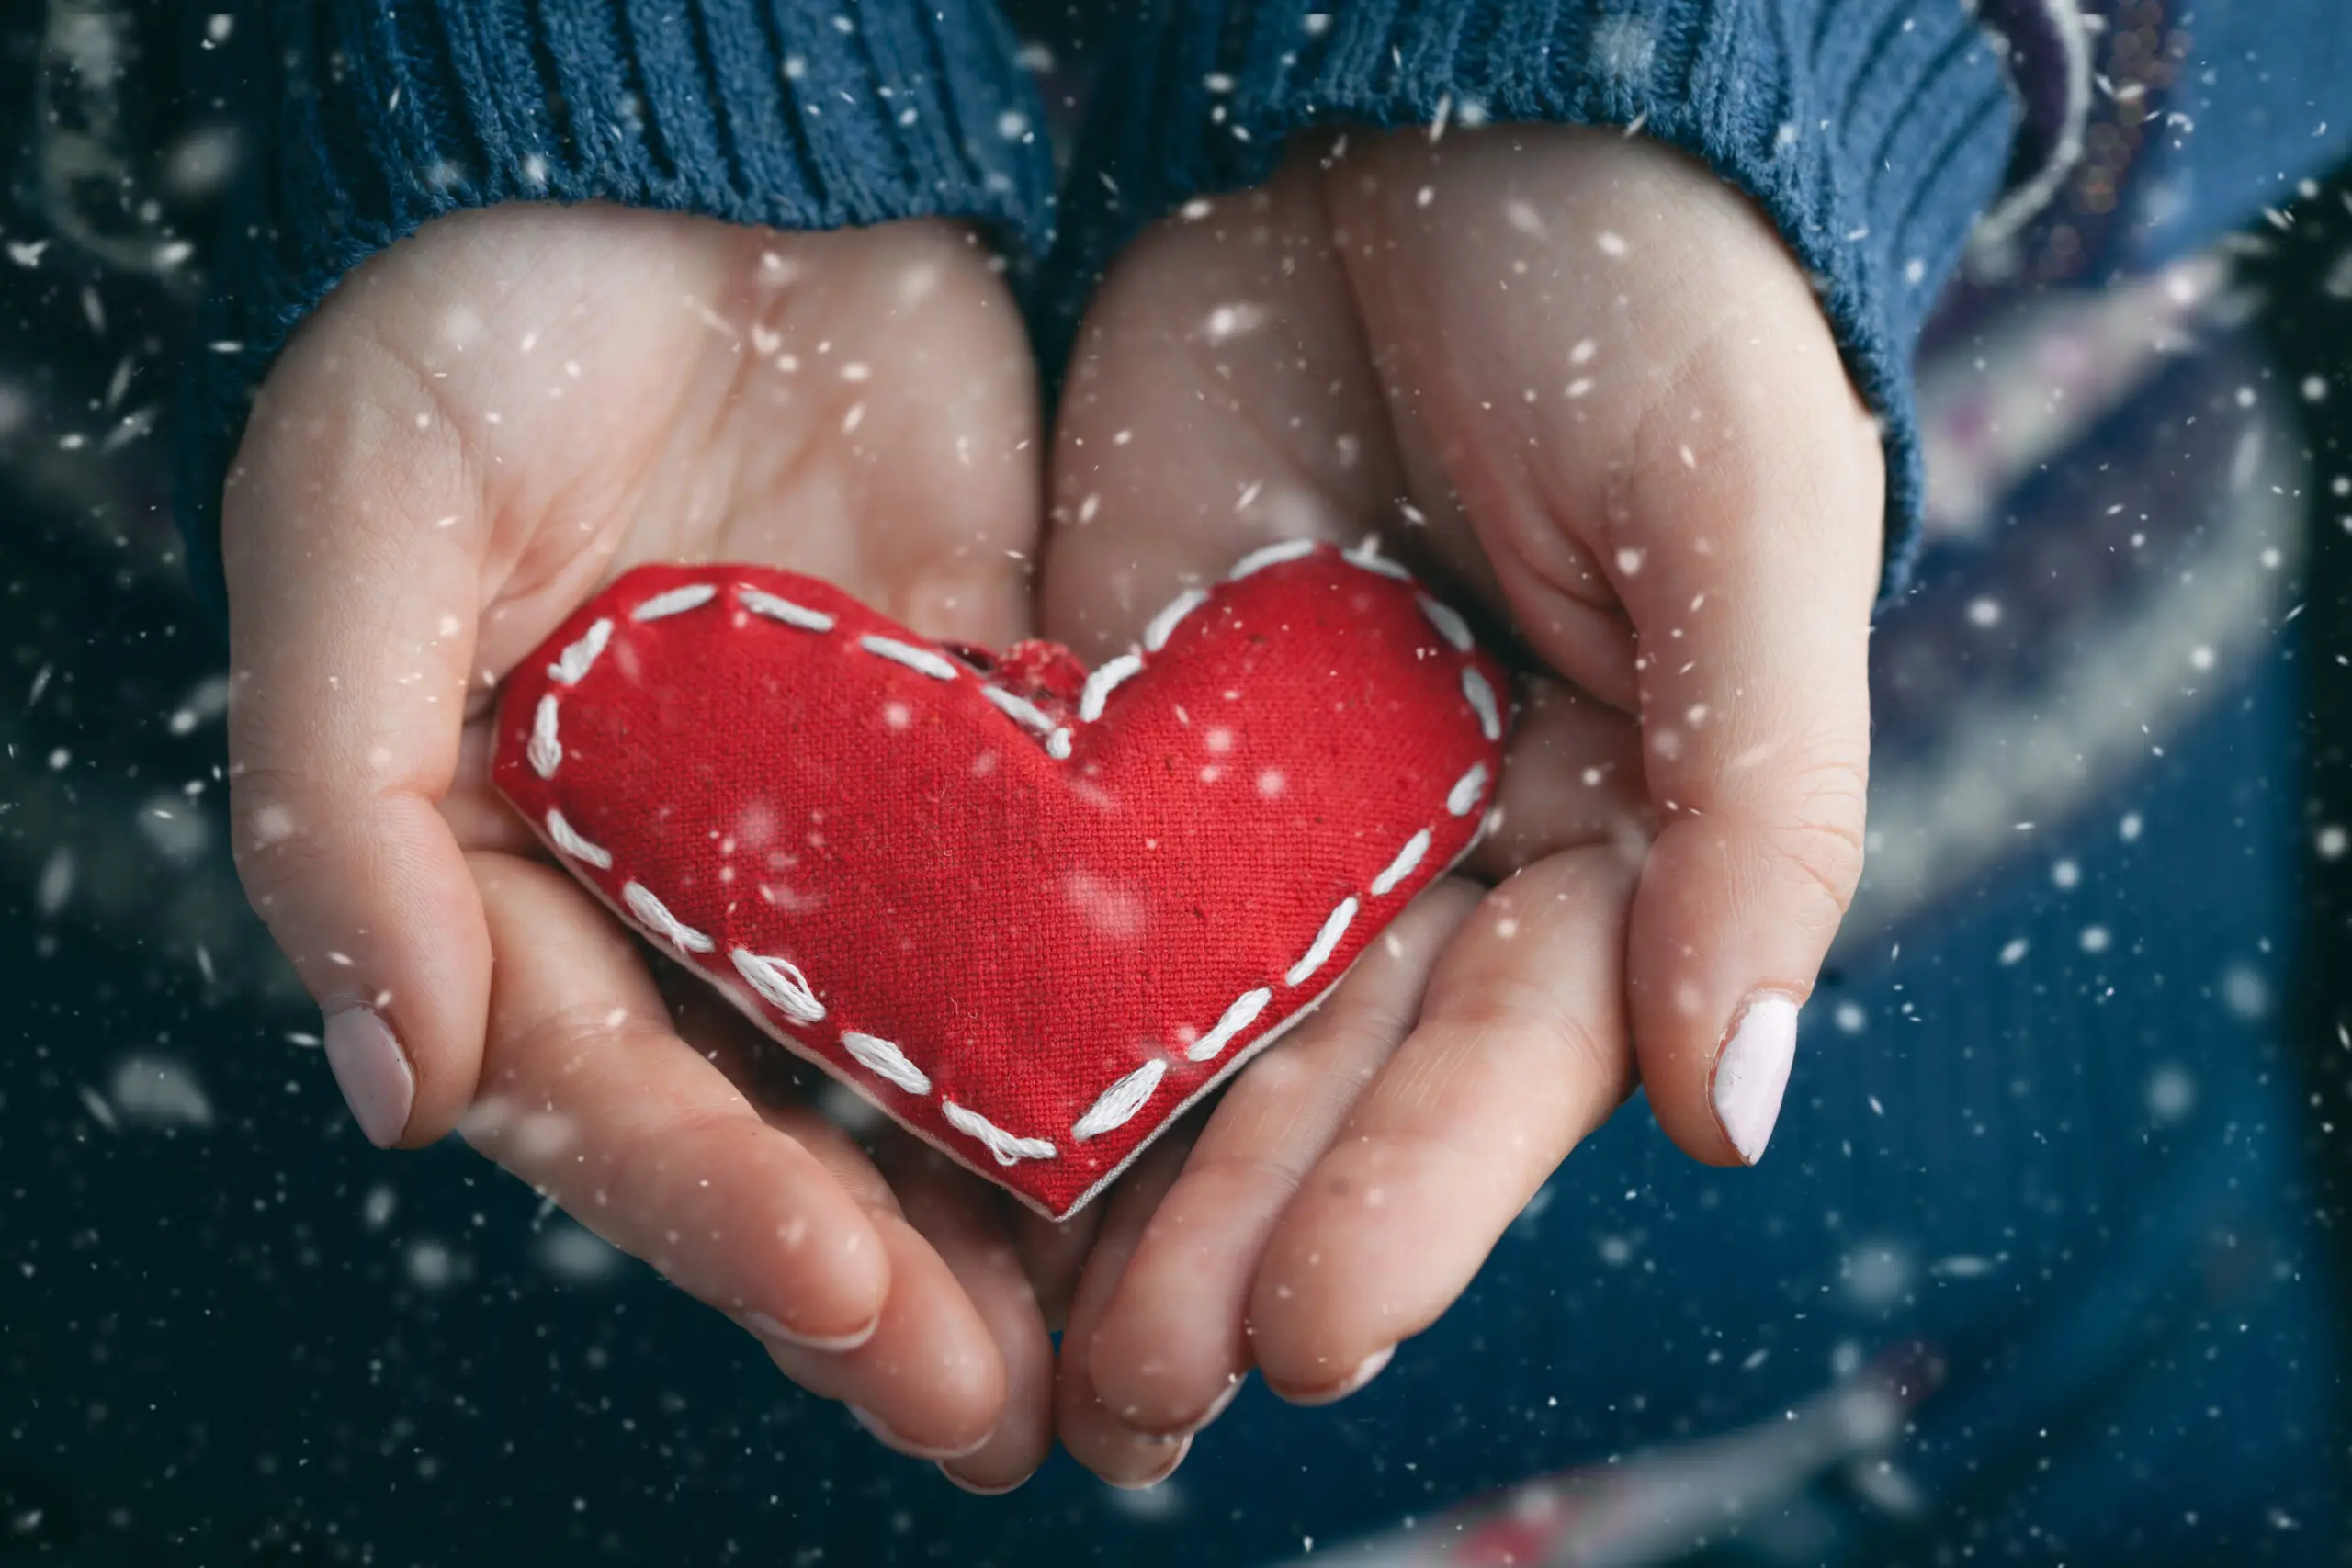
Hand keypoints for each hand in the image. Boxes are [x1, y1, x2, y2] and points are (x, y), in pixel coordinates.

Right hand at [224, 204, 1056, 1490]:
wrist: (717, 185)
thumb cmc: (495, 330)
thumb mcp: (362, 519)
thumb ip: (341, 793)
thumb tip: (394, 1083)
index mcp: (520, 879)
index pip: (611, 1088)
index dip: (712, 1203)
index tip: (839, 1292)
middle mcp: (695, 904)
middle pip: (788, 1133)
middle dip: (885, 1288)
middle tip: (994, 1424)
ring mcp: (856, 853)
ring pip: (940, 1077)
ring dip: (1021, 1230)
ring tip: (1115, 1375)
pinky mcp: (1000, 776)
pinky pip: (1065, 930)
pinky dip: (1124, 1045)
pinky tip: (1203, 1152)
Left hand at [1038, 125, 1879, 1481]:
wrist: (1424, 115)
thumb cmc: (1634, 303)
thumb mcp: (1735, 523)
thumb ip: (1759, 807)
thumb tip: (1732, 1108)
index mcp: (1604, 837)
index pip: (1507, 1053)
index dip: (1416, 1196)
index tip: (1311, 1331)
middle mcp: (1427, 858)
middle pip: (1329, 1085)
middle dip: (1237, 1241)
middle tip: (1136, 1403)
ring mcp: (1259, 807)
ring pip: (1181, 1034)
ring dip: (1107, 1197)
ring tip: (1025, 1360)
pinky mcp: (1109, 730)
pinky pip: (1046, 890)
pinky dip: (990, 1019)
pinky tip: (920, 1143)